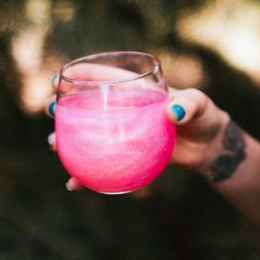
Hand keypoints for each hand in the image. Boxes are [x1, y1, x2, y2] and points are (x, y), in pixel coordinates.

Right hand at [44, 73, 230, 189]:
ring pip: (89, 136)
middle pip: (87, 107)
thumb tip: (174, 112)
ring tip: (53, 144)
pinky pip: (103, 165)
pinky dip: (88, 175)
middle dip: (63, 107)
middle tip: (50, 111)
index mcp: (137, 91)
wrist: (209, 147)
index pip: (106, 78)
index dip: (81, 76)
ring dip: (67, 140)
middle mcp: (124, 111)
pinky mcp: (128, 157)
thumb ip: (190, 104)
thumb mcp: (200, 105)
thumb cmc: (203, 116)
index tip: (59, 79)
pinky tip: (74, 184)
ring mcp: (123, 134)